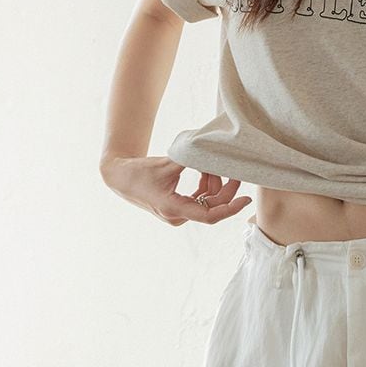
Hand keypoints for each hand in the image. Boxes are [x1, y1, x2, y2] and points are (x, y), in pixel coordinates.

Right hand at [100, 155, 251, 225]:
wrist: (120, 177)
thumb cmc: (139, 171)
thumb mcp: (167, 163)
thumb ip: (190, 159)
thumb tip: (212, 150)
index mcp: (173, 208)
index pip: (209, 215)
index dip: (230, 208)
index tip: (246, 199)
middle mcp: (177, 216)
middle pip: (211, 207)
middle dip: (224, 189)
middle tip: (235, 171)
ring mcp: (178, 214)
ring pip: (206, 203)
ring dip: (213, 184)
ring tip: (209, 165)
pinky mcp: (178, 208)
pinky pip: (200, 200)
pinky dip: (206, 187)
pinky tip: (205, 171)